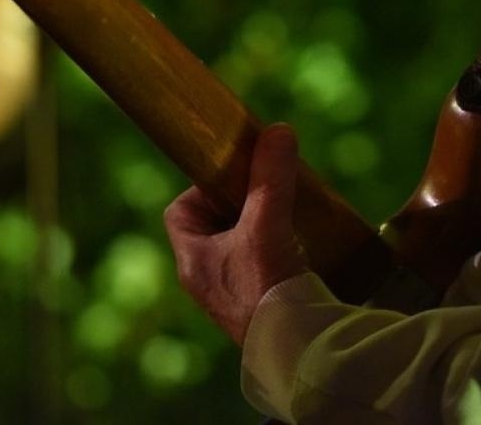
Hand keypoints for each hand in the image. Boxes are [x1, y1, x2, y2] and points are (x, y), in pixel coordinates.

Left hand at [164, 123, 309, 344]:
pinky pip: (260, 266)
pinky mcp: (259, 304)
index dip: (202, 187)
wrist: (296, 349)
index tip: (234, 175)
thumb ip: (270, 178)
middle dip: (240, 203)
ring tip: (286, 212)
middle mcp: (206, 278)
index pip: (180, 211)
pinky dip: (276, 249)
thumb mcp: (265, 225)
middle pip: (214, 224)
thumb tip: (278, 131)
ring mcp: (232, 294)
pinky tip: (300, 243)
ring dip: (261, 226)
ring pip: (239, 244)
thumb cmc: (266, 290)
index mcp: (191, 259)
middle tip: (266, 190)